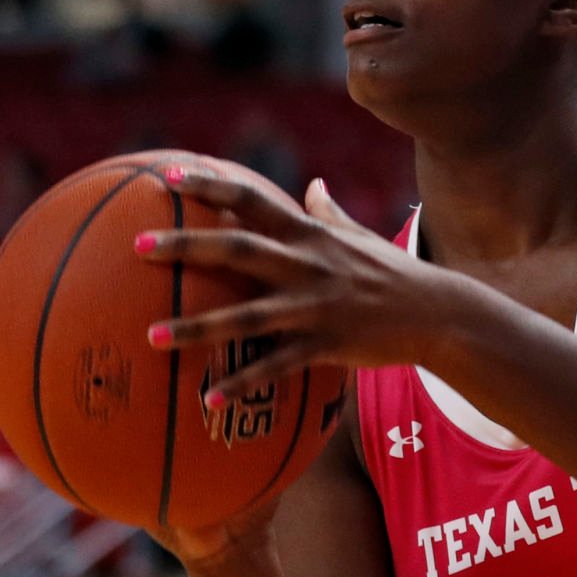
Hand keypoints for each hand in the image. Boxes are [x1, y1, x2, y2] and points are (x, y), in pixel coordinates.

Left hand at [136, 168, 441, 404]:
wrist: (438, 313)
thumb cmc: (393, 273)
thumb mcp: (360, 237)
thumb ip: (329, 212)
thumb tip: (312, 185)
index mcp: (309, 234)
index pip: (252, 199)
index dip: (211, 185)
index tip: (169, 175)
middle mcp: (306, 265)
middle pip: (238, 249)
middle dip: (187, 245)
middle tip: (138, 247)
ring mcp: (314, 307)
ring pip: (246, 315)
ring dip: (196, 327)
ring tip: (150, 336)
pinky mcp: (325, 345)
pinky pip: (276, 367)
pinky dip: (242, 384)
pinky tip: (207, 401)